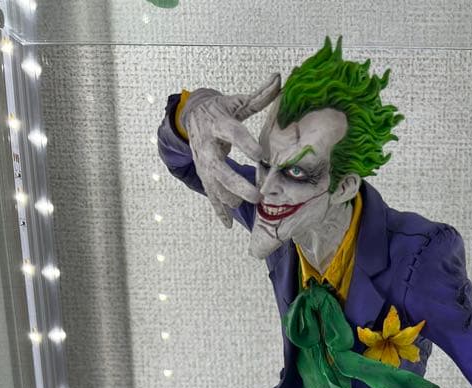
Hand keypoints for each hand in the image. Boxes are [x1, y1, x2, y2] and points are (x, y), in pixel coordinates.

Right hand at [181, 74, 280, 227]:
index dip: (245, 142)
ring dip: (228, 198)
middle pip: (220, 168)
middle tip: (257, 195)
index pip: (232, 132)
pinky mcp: (204, 175)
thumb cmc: (221, 109)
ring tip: (245, 206)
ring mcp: (203, 163)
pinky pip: (211, 195)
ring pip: (214, 185)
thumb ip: (260, 96)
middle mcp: (207, 146)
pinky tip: (228, 225)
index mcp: (218, 123)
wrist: (191, 117)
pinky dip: (219, 211)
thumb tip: (280, 78)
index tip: (260, 154)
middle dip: (237, 184)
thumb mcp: (238, 101)